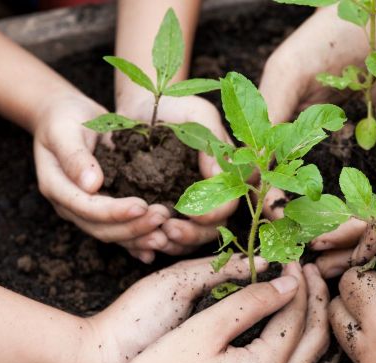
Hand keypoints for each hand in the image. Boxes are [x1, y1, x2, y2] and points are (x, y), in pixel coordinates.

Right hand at [33, 92, 169, 262]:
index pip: (86, 207)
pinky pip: (119, 231)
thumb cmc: (64, 119)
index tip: (142, 205)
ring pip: (112, 234)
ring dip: (139, 237)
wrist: (63, 117)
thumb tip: (91, 184)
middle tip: (163, 217)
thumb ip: (75, 156)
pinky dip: (137, 241)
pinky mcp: (102, 210)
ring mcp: (85, 211)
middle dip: (133, 227)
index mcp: (56, 187)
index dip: (114, 211)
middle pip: (101, 228)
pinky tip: (158, 246)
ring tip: (166, 233)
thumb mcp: (65, 130)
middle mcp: (70, 205)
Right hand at [101, 262, 333, 362]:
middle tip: (309, 270)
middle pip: (315, 338)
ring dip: (315, 325)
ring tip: (309, 295)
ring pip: (312, 362)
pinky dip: (307, 352)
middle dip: (315, 300)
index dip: (296, 282)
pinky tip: (304, 336)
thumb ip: (251, 302)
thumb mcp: (206, 328)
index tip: (290, 257)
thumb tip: (289, 282)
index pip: (296, 316)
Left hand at [117, 94, 238, 255]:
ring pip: (192, 239)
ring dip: (176, 243)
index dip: (215, 213)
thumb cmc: (176, 107)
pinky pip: (169, 238)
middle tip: (169, 230)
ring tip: (154, 237)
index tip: (195, 215)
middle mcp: (216, 196)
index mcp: (231, 174)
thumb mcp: (197, 115)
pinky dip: (158, 243)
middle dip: (193, 234)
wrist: (144, 109)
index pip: (231, 203)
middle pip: (213, 229)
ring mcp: (193, 207)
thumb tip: (218, 176)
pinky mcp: (169, 212)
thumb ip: (213, 142)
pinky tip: (145, 240)